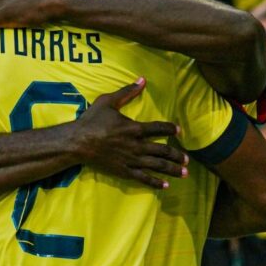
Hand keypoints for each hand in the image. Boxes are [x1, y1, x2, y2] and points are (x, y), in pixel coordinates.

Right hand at [72, 78, 186, 188]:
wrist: (77, 142)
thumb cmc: (92, 120)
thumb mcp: (108, 101)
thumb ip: (127, 92)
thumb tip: (142, 79)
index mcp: (135, 128)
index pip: (159, 128)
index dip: (171, 129)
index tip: (178, 131)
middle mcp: (137, 145)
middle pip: (163, 151)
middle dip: (177, 155)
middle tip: (187, 159)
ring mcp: (131, 160)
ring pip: (157, 166)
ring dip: (172, 170)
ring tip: (184, 173)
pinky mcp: (124, 171)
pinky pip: (143, 178)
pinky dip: (155, 182)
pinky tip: (166, 185)